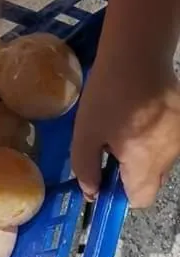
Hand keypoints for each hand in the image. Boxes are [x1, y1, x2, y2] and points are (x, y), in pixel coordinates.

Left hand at [71, 51, 179, 208]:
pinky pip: (165, 140)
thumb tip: (91, 192)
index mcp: (145, 163)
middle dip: (127, 172)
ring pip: (158, 159)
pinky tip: (136, 112)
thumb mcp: (85, 131)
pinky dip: (151, 135)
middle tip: (106, 145)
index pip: (139, 199)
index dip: (118, 194)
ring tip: (120, 123)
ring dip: (139, 152)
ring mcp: (179, 139)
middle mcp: (169, 157)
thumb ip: (86, 166)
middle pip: (149, 180)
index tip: (101, 177)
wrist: (138, 56)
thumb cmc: (108, 95)